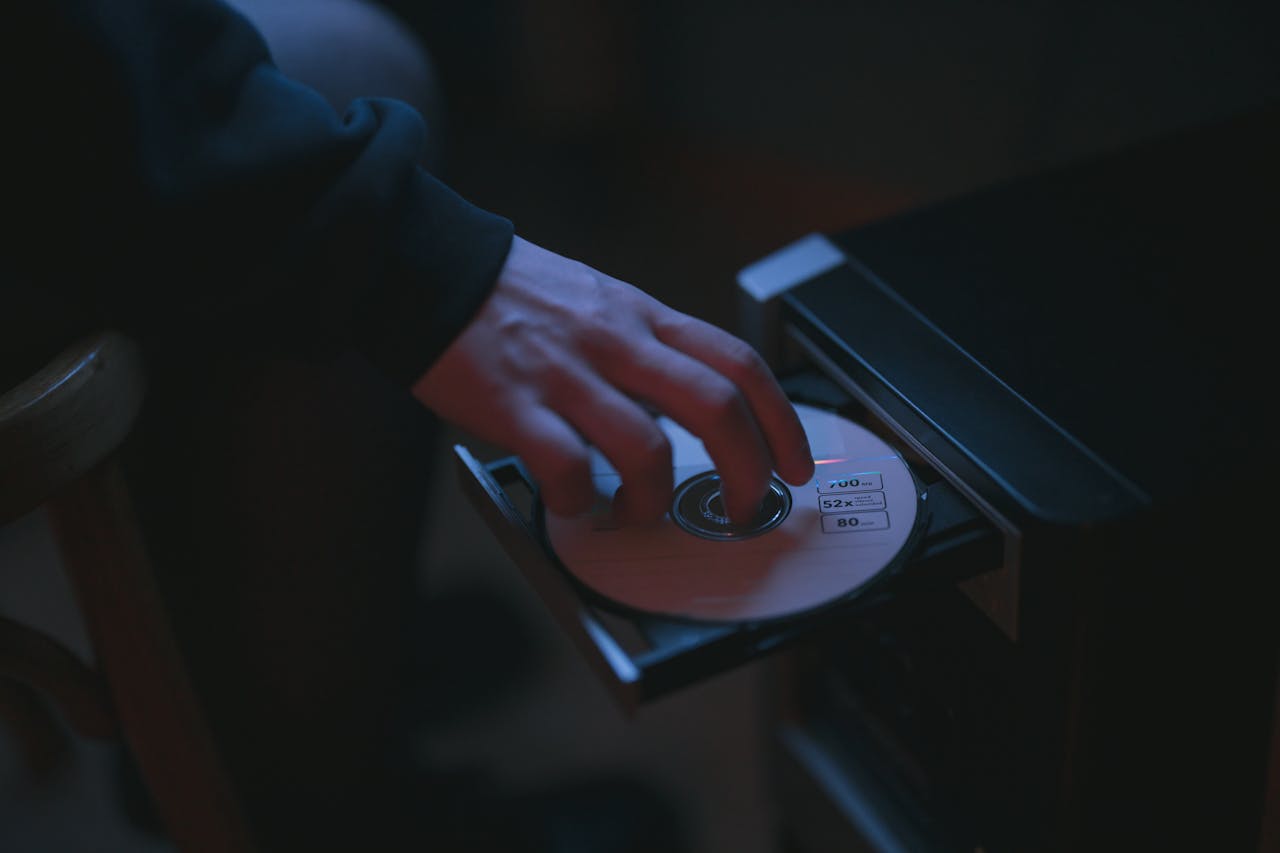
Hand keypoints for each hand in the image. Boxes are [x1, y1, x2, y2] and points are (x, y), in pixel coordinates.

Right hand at [413, 236, 813, 523]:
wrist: (427, 267)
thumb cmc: (515, 295)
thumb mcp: (600, 302)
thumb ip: (648, 348)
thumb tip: (696, 407)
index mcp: (641, 316)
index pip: (737, 363)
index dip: (782, 420)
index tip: (795, 464)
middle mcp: (615, 341)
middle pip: (716, 407)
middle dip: (748, 471)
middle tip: (745, 509)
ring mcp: (565, 373)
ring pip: (647, 449)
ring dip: (655, 500)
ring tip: (638, 513)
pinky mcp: (513, 405)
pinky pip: (566, 468)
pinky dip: (580, 501)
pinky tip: (574, 503)